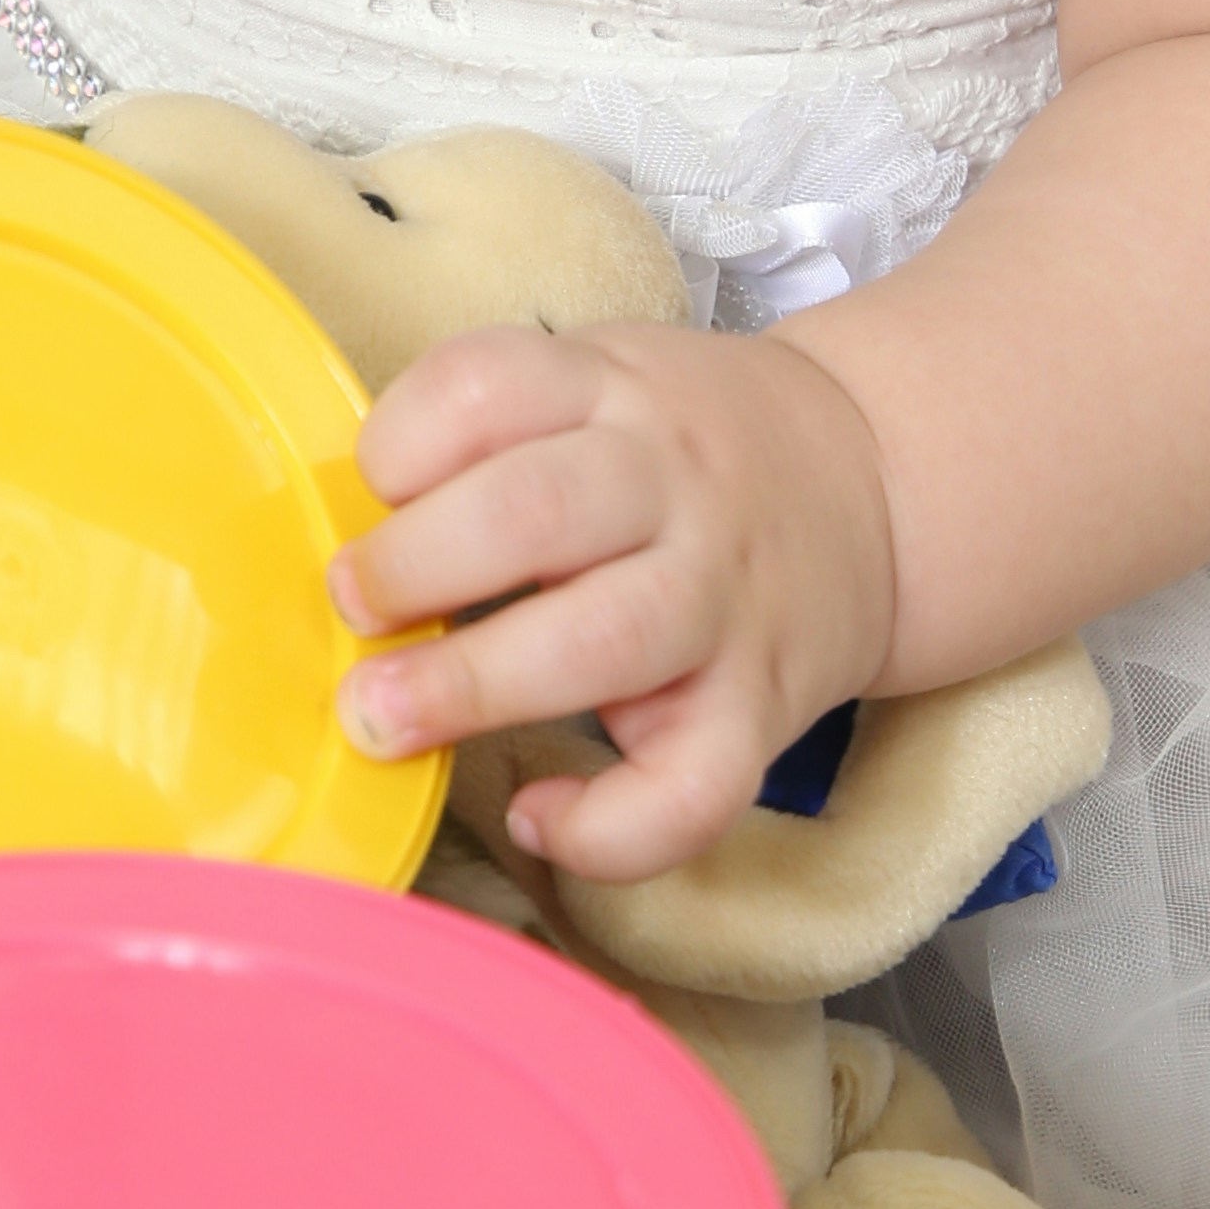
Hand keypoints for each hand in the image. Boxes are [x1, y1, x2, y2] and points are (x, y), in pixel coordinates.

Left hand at [326, 318, 895, 885]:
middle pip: (539, 510)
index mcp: (613, 390)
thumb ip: (488, 436)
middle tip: (350, 609)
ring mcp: (723, 599)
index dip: (405, 439)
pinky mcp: (762, 710)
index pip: (492, 384)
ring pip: (610, 639)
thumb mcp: (596, 383)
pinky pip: (695, 789)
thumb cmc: (680, 448)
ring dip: (477, 685)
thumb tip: (339, 536)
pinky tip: (539, 814)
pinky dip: (610, 825)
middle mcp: (673, 484)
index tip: (367, 491)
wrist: (870, 482)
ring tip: (382, 720)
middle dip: (418, 566)